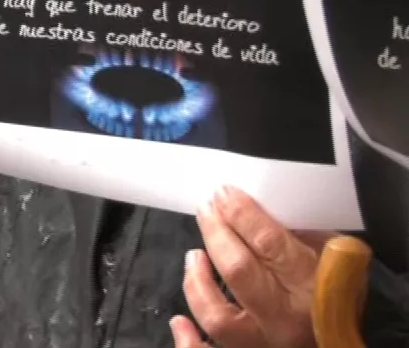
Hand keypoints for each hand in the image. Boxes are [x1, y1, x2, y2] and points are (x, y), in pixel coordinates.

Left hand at [171, 186, 329, 347]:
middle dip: (216, 233)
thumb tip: (249, 204)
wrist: (345, 335)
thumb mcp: (327, 253)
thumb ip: (293, 232)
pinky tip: (179, 322)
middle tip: (206, 210)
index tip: (224, 193)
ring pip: (217, 316)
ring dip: (197, 281)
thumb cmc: (338, 288)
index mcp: (314, 288)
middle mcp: (287, 320)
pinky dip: (188, 341)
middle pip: (238, 271)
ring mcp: (265, 342)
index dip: (241, 214)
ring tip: (195, 256)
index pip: (269, 244)